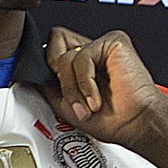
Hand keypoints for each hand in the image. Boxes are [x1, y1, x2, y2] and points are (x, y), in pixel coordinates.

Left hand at [46, 25, 167, 150]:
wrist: (136, 125)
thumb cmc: (113, 121)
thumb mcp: (67, 107)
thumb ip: (48, 88)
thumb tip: (31, 76)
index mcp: (81, 65)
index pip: (52, 50)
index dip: (50, 69)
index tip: (59, 93)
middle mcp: (91, 53)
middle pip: (54, 44)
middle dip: (60, 77)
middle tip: (74, 97)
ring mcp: (102, 47)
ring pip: (65, 56)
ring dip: (73, 88)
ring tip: (88, 105)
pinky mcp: (113, 42)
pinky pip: (82, 56)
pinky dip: (85, 82)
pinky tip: (95, 98)